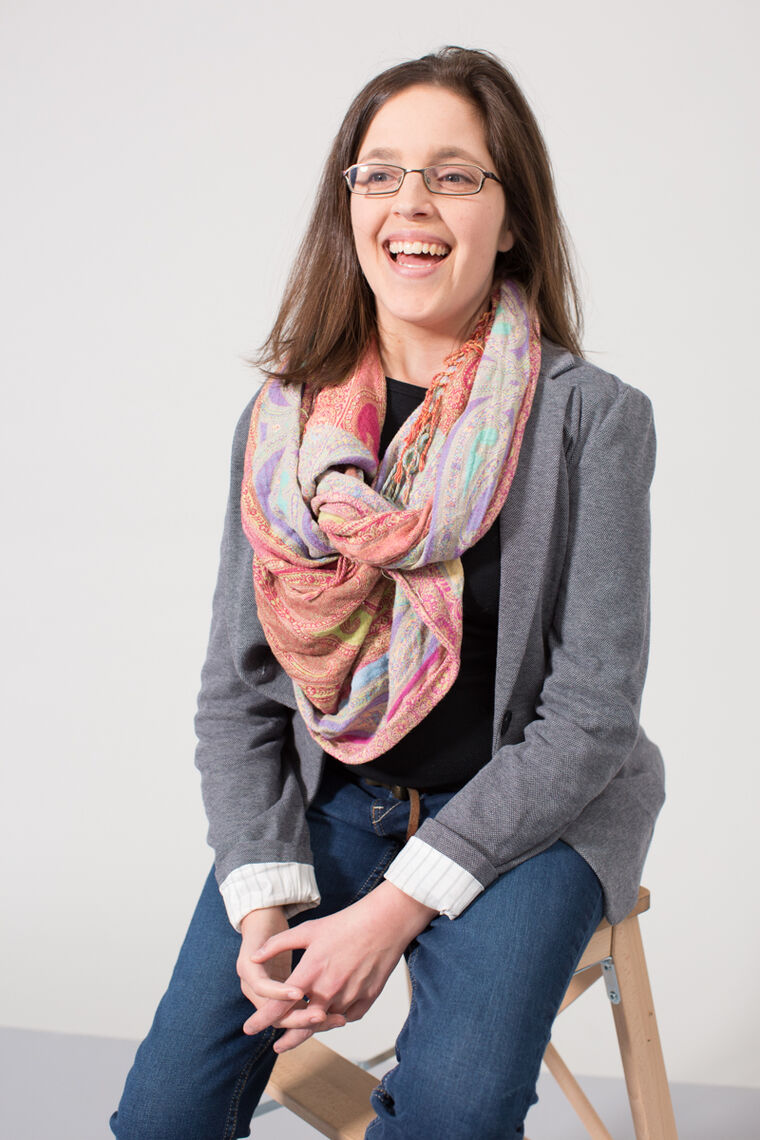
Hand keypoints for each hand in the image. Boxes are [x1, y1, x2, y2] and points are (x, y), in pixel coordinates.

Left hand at [243, 882, 436, 1052]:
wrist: (384, 923)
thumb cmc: (346, 924)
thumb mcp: (309, 930)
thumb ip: (278, 944)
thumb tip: (254, 956)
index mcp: (311, 971)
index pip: (280, 1003)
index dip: (263, 1018)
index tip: (249, 1028)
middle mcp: (329, 989)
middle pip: (303, 1024)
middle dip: (289, 1038)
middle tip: (278, 1045)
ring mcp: (349, 996)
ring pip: (327, 1021)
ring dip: (316, 1024)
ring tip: (306, 1025)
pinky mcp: (367, 999)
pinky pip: (348, 1016)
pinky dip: (338, 1015)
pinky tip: (334, 1009)